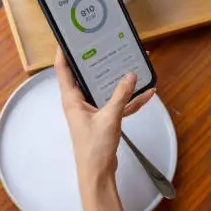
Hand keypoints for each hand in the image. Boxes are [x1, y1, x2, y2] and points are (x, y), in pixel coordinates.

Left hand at [55, 49, 154, 179]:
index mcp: (72, 99)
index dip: (64, 52)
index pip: (63, 69)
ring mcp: (92, 110)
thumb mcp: (110, 117)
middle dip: (98, 61)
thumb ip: (121, 95)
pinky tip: (146, 94)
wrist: (98, 173)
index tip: (68, 36)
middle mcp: (79, 102)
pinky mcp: (103, 118)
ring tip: (132, 64)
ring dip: (119, 80)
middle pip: (87, 75)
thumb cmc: (94, 148)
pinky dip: (130, 100)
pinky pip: (117, 104)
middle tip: (106, 43)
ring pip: (105, 89)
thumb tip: (130, 75)